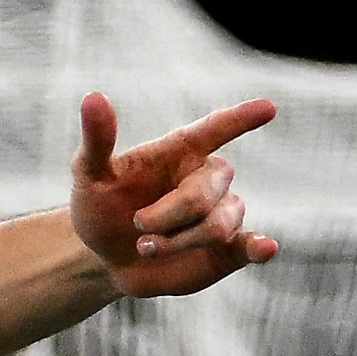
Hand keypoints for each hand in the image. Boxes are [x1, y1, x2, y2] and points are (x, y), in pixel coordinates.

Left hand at [70, 92, 277, 297]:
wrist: (105, 258)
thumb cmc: (101, 208)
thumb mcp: (89, 175)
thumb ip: (97, 140)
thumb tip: (92, 97)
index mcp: (180, 152)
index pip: (215, 130)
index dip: (239, 120)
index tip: (266, 108)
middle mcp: (208, 178)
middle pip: (201, 195)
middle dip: (162, 216)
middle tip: (136, 225)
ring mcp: (222, 213)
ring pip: (216, 227)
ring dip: (174, 242)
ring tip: (148, 246)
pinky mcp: (229, 248)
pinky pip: (252, 246)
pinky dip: (260, 247)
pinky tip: (265, 247)